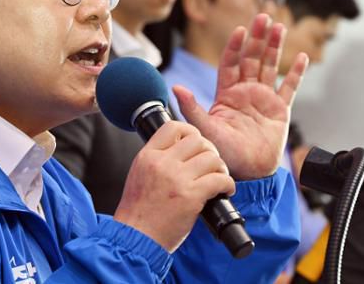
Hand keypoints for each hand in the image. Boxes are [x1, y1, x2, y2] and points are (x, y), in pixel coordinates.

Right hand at [114, 121, 234, 252]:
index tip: (196, 142)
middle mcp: (162, 162)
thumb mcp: (138, 174)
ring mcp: (177, 178)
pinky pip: (220, 179)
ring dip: (220, 168)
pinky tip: (224, 190)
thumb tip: (179, 150)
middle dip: (209, 150)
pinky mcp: (191, 195)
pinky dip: (227, 184)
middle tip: (210, 163)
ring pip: (212, 158)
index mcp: (148, 156)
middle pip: (197, 140)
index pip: (173, 127)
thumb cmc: (138, 212)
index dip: (189, 131)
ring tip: (218, 178)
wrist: (136, 237)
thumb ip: (156, 160)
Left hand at [174, 14, 307, 179]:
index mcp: (226, 94)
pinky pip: (289, 87)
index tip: (240, 31)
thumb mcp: (204, 128)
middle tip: (262, 17)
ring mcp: (263, 99)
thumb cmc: (223, 153)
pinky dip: (296, 73)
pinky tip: (301, 57)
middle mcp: (245, 93)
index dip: (234, 46)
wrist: (247, 172)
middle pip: (251, 58)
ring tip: (278, 26)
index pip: (230, 64)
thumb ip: (192, 107)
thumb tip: (175, 87)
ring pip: (270, 66)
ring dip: (274, 46)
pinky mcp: (280, 110)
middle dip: (256, 38)